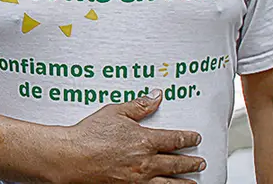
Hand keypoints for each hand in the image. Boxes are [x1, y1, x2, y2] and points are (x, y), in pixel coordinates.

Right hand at [54, 92, 204, 183]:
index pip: (174, 140)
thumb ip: (139, 106)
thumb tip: (155, 97)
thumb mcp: (115, 112)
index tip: (195, 138)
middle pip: (176, 164)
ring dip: (184, 182)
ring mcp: (138, 180)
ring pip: (169, 183)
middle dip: (191, 163)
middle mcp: (146, 162)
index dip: (188, 139)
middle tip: (200, 162)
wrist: (72, 157)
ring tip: (193, 183)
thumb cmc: (89, 134)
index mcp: (144, 141)